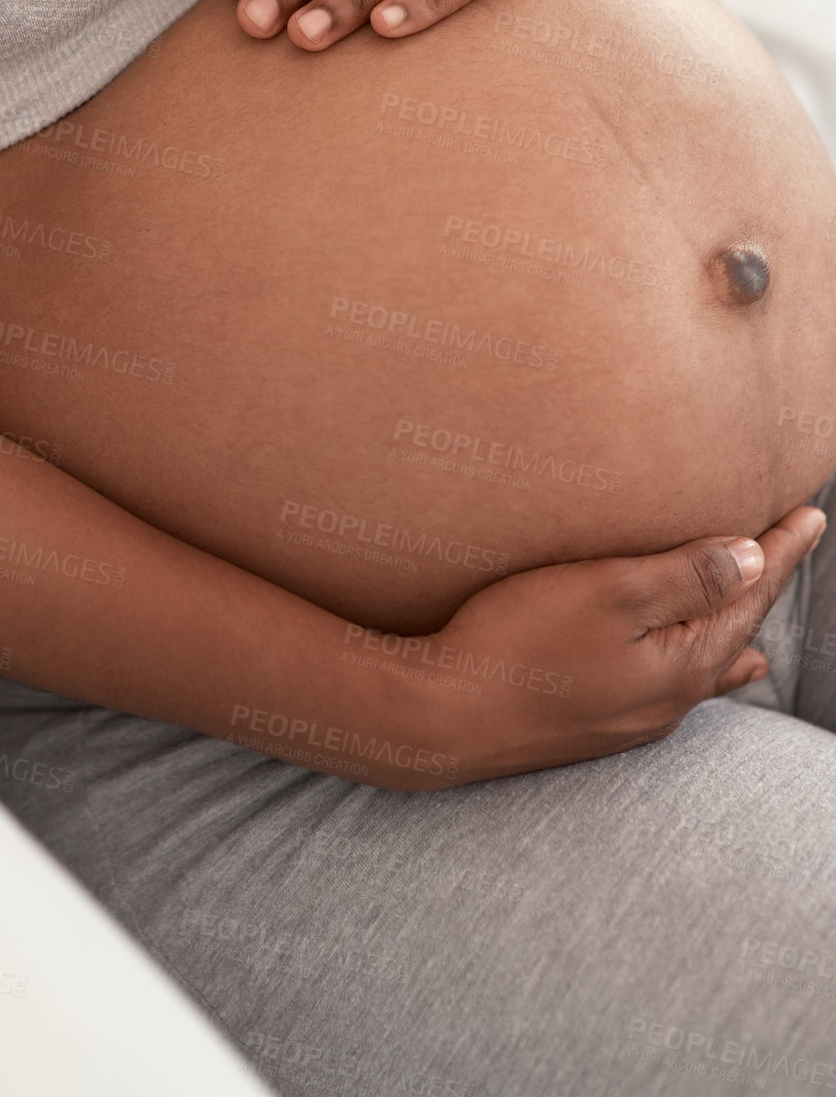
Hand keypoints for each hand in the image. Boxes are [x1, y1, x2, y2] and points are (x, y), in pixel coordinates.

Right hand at [398, 503, 825, 786]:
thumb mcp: (608, 593)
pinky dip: (690, 671)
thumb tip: (754, 560)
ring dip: (728, 637)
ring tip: (759, 639)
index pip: (746, 596)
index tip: (811, 515)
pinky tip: (685, 682)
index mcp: (681, 665)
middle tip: (788, 548)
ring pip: (701, 670)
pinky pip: (665, 692)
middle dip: (759, 590)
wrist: (442, 719)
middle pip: (731, 633)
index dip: (778, 551)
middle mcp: (667, 701)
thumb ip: (685, 576)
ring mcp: (628, 720)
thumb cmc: (519, 644)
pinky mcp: (590, 726)